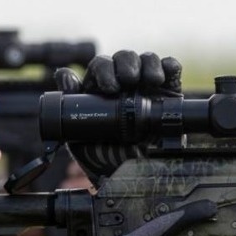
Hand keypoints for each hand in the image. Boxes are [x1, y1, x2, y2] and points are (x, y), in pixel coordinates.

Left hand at [53, 50, 183, 183]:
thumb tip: (65, 75)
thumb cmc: (103, 156)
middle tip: (129, 81)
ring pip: (146, 60)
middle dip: (126, 65)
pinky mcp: (168, 92)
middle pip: (124, 59)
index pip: (101, 67)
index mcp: (100, 88)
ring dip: (148, 64)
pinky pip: (170, 70)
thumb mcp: (79, 134)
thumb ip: (71, 105)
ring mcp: (146, 86)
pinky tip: (167, 73)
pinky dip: (169, 66)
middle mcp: (123, 83)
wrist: (132, 177)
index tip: (108, 87)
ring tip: (151, 80)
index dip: (104, 70)